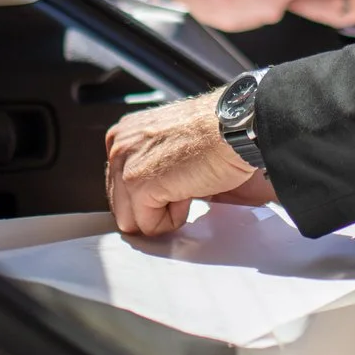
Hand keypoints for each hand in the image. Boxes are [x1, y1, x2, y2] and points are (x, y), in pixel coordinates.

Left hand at [105, 92, 273, 236]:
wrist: (236, 128)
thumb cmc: (217, 132)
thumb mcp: (172, 146)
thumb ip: (152, 168)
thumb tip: (153, 203)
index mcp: (125, 134)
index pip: (120, 187)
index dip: (152, 196)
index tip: (175, 182)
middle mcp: (118, 145)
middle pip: (122, 206)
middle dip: (155, 207)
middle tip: (184, 183)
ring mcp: (124, 165)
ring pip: (132, 221)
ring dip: (164, 213)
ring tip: (187, 184)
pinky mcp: (138, 185)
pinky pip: (150, 226)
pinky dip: (175, 218)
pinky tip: (190, 190)